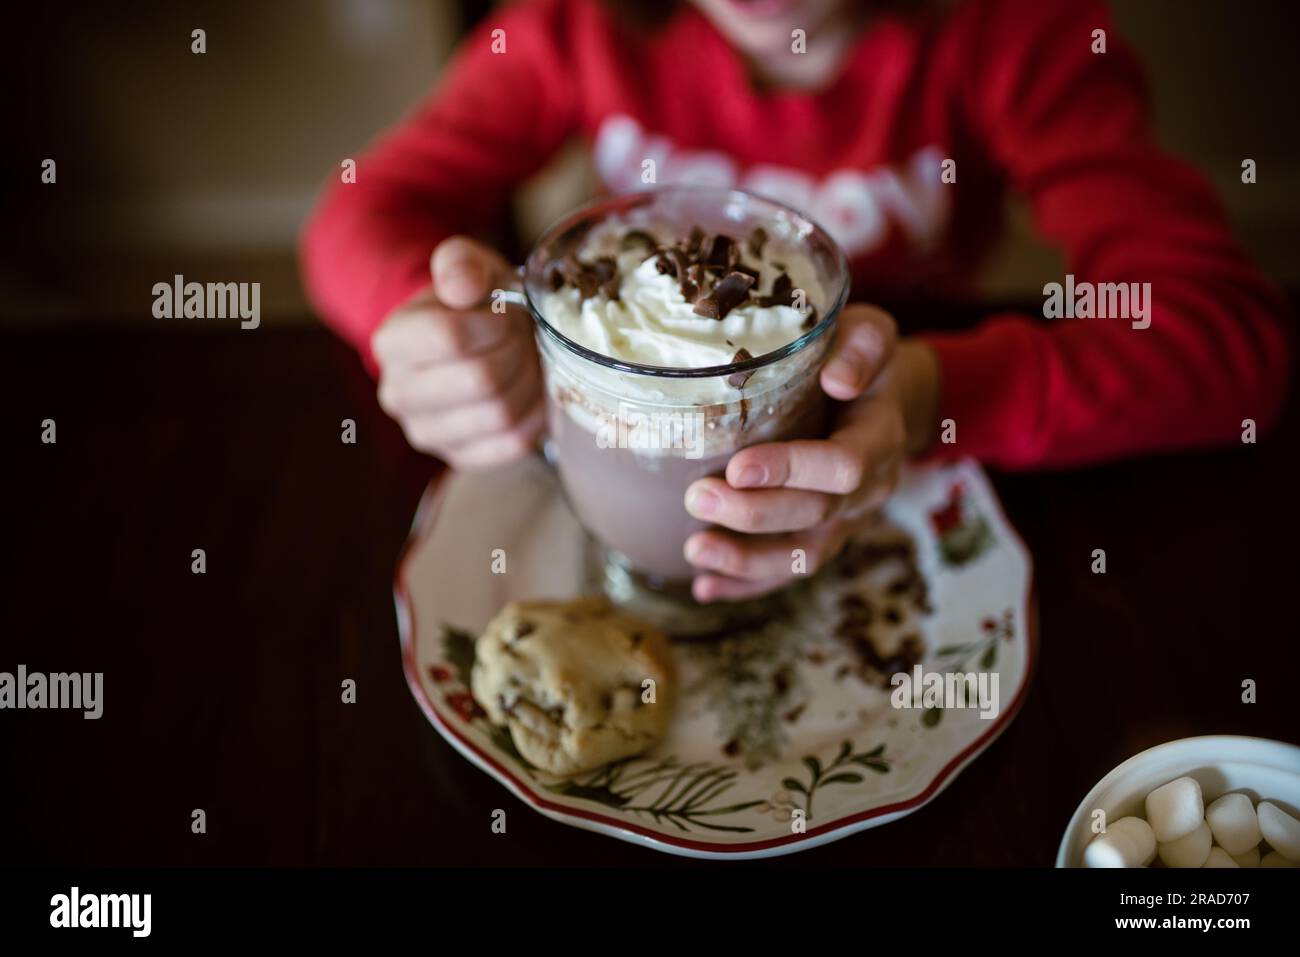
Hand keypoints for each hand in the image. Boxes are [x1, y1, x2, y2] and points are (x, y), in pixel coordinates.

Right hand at [372, 236, 543, 468]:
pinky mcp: (459, 458)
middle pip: (481, 379)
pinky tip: (529, 391)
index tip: (507, 313)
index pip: (450, 337)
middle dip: (516, 351)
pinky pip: (513, 443)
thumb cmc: (474, 303)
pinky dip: (534, 414)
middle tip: (523, 337)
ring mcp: (426, 433)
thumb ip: (460, 263)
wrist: (474, 343)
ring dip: (529, 382)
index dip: (494, 323)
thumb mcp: (468, 267)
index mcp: (392, 342)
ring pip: (501, 414)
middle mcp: (398, 394)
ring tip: (527, 361)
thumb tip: (461, 288)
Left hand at [683, 305, 940, 601]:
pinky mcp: (824, 535)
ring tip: (694, 552)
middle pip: (816, 515)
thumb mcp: (871, 332)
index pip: (842, 466)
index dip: (791, 470)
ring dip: (747, 561)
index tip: (737, 467)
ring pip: (803, 555)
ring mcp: (848, 519)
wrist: (887, 394)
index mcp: (878, 437)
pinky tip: (703, 587)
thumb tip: (838, 379)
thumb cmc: (862, 356)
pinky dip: (747, 584)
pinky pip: (790, 569)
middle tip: (695, 498)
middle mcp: (868, 488)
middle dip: (754, 514)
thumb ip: (863, 347)